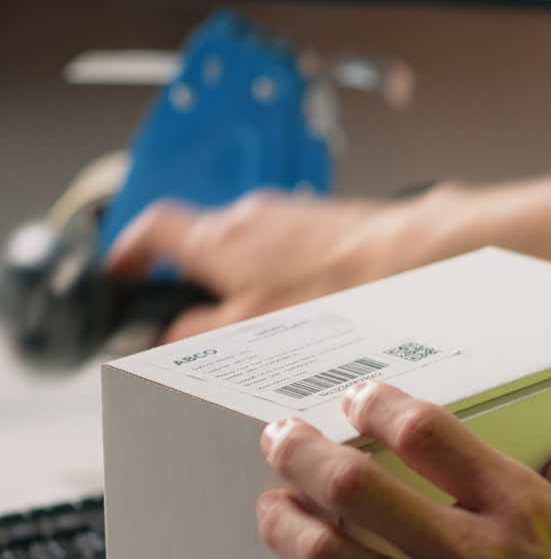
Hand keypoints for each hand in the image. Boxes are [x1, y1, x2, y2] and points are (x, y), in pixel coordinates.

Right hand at [106, 190, 441, 342]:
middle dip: (201, 280)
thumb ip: (200, 333)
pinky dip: (294, 277)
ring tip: (268, 325)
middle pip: (206, 243)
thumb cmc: (345, 286)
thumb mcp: (254, 328)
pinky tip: (317, 311)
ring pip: (257, 249)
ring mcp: (296, 217)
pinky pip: (298, 252)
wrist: (421, 257)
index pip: (152, 232)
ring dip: (253, 281)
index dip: (131, 254)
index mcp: (218, 238)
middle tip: (202, 315)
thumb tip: (165, 340)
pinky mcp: (335, 224)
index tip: (122, 271)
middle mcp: (253, 217)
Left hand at [253, 381, 550, 558]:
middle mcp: (470, 555)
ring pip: (327, 556)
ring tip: (272, 508)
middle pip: (355, 485)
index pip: (427, 433)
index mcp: (522, 511)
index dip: (380, 404)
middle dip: (302, 451)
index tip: (362, 399)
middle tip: (281, 438)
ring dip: (284, 525)